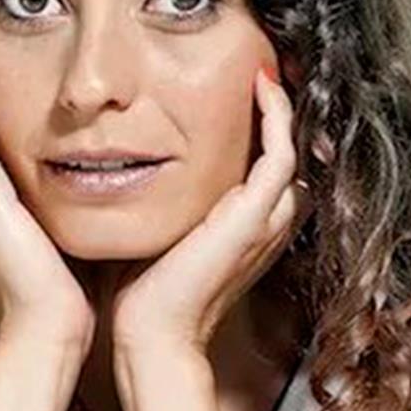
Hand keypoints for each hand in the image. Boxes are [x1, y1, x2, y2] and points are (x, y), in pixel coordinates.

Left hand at [110, 66, 310, 356]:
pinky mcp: (254, 215)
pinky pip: (279, 153)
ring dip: (278, 110)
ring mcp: (263, 220)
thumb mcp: (158, 233)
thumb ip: (159, 203)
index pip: (261, 170)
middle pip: (280, 156)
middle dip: (271, 117)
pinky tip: (259, 88)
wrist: (151, 334)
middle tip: (252, 79)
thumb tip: (124, 168)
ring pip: (287, 149)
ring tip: (260, 76)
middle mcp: (262, 223)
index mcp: (241, 229)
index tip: (232, 98)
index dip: (257, 133)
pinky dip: (276, 118)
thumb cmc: (145, 289)